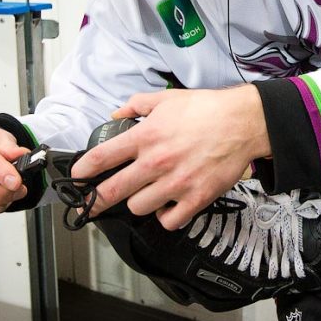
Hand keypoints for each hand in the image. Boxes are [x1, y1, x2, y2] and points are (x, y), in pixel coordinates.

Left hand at [70, 86, 270, 230]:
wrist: (242, 123)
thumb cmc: (207, 110)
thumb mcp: (167, 99)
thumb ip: (137, 106)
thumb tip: (116, 113)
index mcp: (145, 137)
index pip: (101, 157)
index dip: (83, 170)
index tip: (77, 176)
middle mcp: (156, 163)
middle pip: (112, 191)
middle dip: (94, 201)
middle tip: (89, 205)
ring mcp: (175, 184)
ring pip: (137, 208)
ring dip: (138, 202)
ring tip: (146, 194)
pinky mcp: (195, 199)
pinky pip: (168, 221)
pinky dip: (165, 217)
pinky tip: (167, 206)